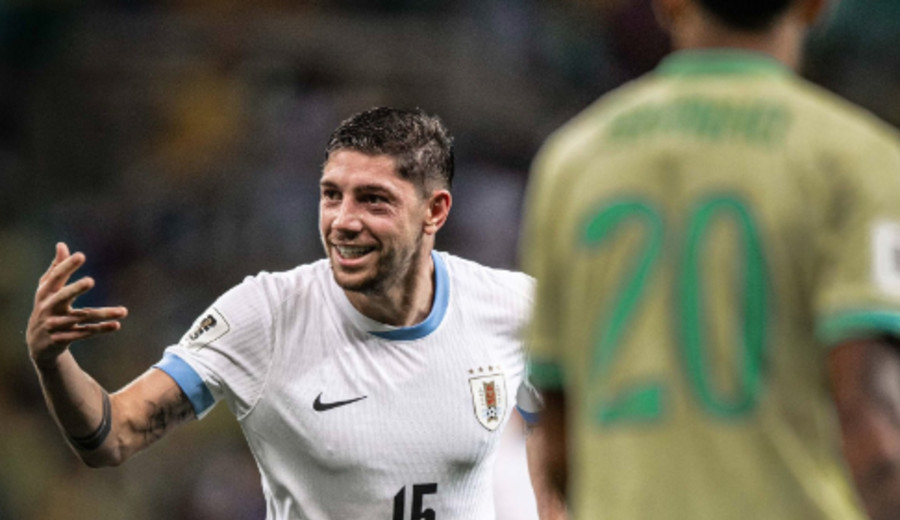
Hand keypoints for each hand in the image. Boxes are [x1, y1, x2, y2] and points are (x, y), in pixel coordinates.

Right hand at [26, 243, 127, 367]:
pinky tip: (116, 325)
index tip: (81, 255)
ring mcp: (55, 325)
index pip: (56, 277)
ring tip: (124, 311)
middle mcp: (48, 307)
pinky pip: (84, 333)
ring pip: (82, 317)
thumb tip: (61, 245)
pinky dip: (100, 329)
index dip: (67, 266)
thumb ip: (56, 268)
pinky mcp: (62, 339)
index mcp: (45, 293)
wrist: (38, 343)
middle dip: (75, 289)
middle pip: (63, 297)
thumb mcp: (48, 289)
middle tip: (90, 280)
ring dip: (104, 314)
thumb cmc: (47, 307)